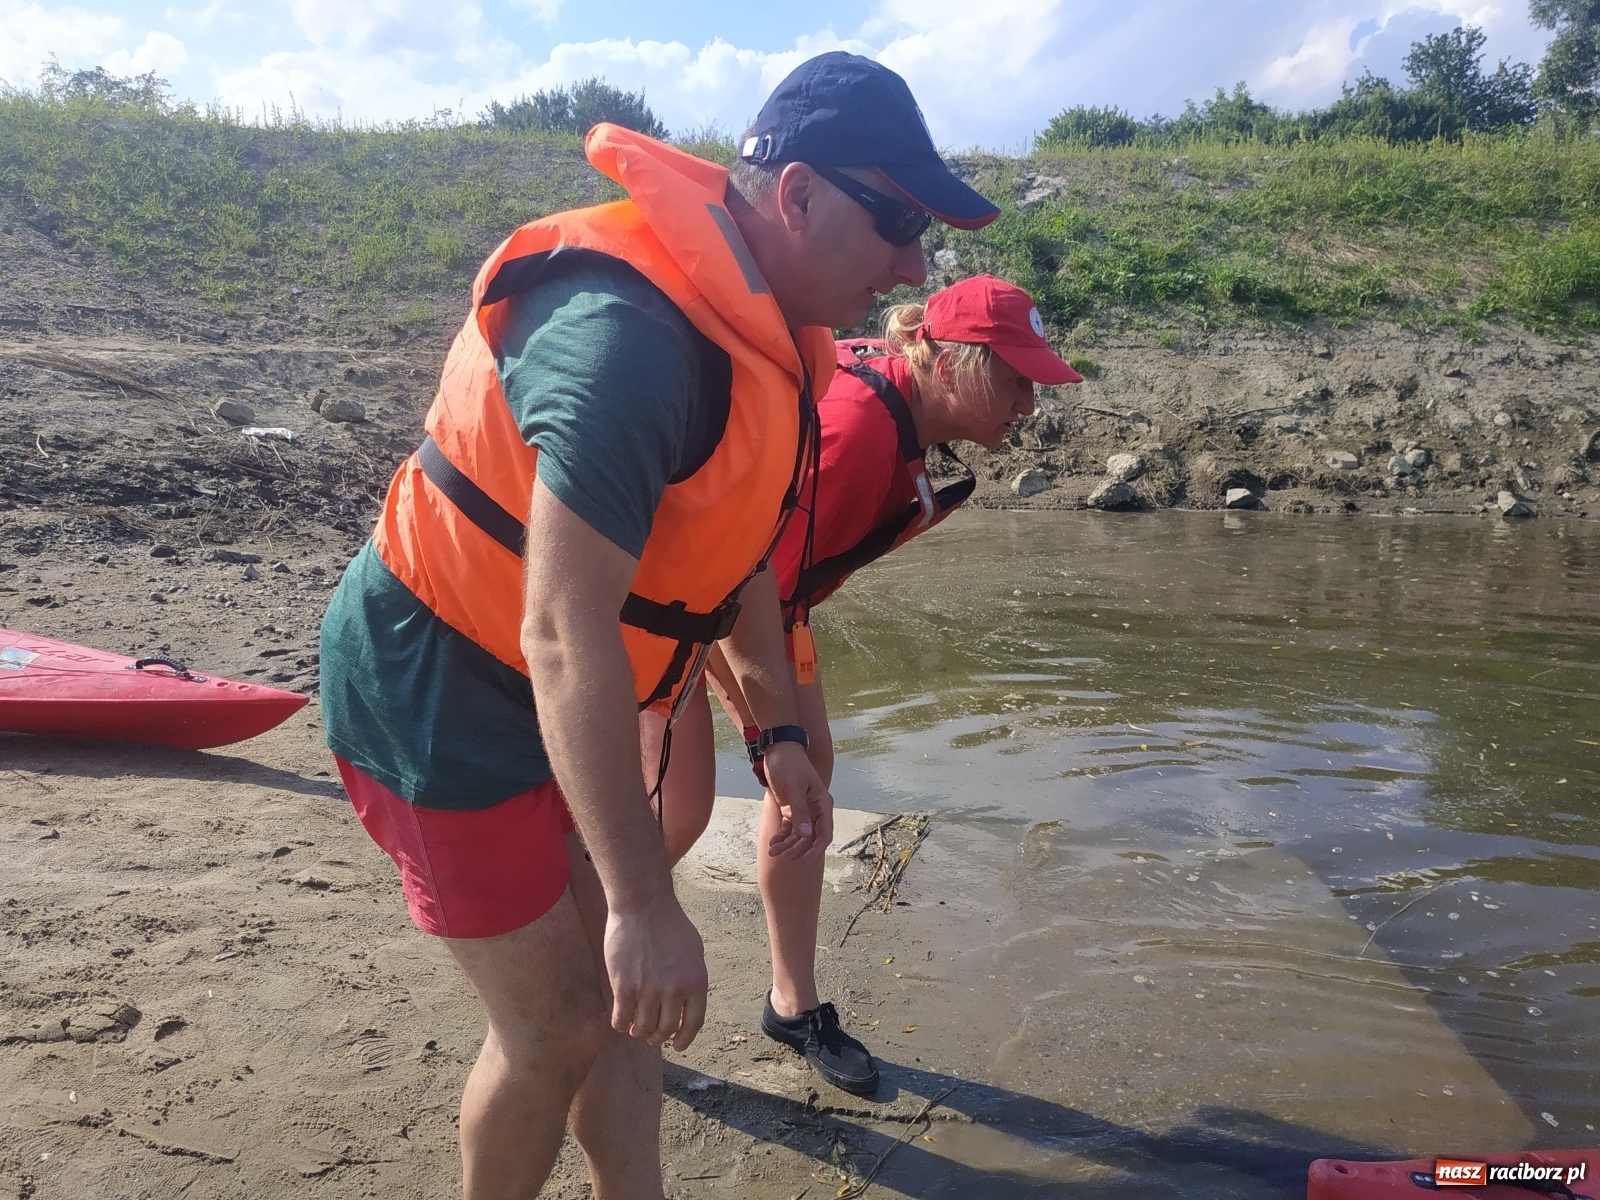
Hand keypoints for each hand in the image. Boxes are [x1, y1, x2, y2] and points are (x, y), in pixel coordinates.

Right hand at [603, 899, 707, 1051]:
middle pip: (665, 1030)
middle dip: (658, 1037)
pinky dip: (621, 1024)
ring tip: (636, 1028)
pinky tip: (622, 1019)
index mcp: (696, 981)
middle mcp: (674, 990)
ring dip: (639, 1032)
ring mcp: (648, 990)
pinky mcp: (624, 987)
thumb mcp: (693, 951)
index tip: (677, 1045)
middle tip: (651, 1036)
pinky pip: (622, 1020)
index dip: (684, 1039)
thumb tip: (686, 1006)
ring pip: (642, 1028)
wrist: (643, 904)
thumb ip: (692, 979)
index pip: (693, 1023)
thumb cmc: (669, 924)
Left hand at [762, 741, 833, 863]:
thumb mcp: (793, 788)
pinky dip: (782, 837)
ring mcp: (804, 810)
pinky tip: (774, 843)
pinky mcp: (791, 809)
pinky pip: (789, 828)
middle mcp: (816, 810)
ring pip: (799, 835)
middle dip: (798, 849)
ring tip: (773, 852)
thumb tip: (807, 835)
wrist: (777, 749)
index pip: (824, 834)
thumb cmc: (788, 765)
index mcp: (822, 804)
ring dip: (788, 845)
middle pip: (811, 838)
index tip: (803, 860)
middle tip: (782, 857)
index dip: (816, 849)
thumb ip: (800, 812)